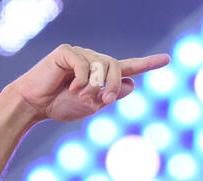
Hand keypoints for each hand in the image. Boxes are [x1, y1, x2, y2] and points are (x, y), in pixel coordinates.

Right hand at [10, 44, 169, 121]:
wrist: (35, 105)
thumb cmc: (61, 105)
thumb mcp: (92, 105)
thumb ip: (111, 95)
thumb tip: (132, 84)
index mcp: (101, 74)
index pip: (128, 67)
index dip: (148, 64)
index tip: (167, 59)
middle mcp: (93, 60)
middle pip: (118, 67)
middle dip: (114, 86)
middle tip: (105, 101)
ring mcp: (80, 54)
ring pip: (102, 66)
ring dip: (95, 87)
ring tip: (80, 96)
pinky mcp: (66, 52)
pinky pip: (84, 64)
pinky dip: (81, 81)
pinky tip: (70, 88)